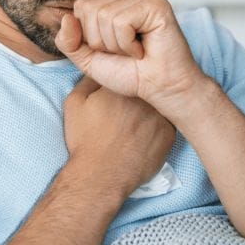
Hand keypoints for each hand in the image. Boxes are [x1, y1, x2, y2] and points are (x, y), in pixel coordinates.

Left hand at [54, 0, 207, 114]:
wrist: (161, 90)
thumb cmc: (132, 74)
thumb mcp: (89, 59)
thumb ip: (69, 41)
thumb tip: (65, 18)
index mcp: (118, 0)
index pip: (81, 7)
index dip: (90, 37)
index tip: (114, 50)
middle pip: (90, 10)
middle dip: (102, 42)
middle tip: (127, 52)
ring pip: (104, 16)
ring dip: (117, 45)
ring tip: (136, 51)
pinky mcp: (156, 4)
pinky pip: (121, 22)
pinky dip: (127, 44)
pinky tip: (143, 49)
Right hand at [63, 76, 176, 198]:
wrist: (100, 175)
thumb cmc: (85, 139)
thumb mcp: (75, 103)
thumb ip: (88, 80)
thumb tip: (101, 69)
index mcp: (123, 86)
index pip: (128, 72)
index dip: (122, 83)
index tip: (117, 95)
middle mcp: (145, 97)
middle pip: (145, 87)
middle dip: (137, 95)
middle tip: (125, 113)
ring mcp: (160, 115)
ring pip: (157, 104)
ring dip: (149, 110)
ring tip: (134, 125)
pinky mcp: (169, 134)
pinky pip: (166, 122)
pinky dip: (157, 127)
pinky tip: (143, 136)